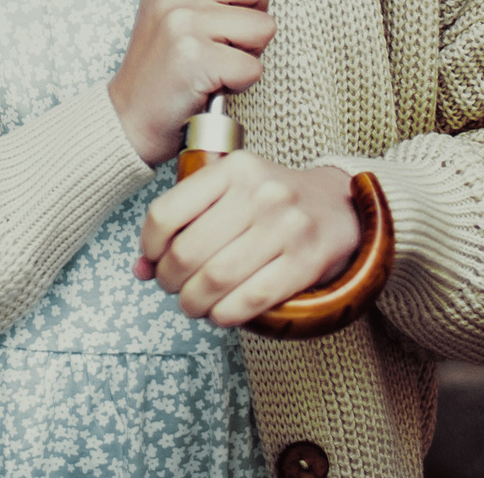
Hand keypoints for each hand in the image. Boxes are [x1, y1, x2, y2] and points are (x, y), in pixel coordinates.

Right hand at [105, 0, 289, 165]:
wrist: (129, 115)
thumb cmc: (160, 65)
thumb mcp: (172, 7)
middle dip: (258, 12)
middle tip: (229, 37)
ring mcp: (184, 21)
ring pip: (264, 25)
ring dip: (251, 51)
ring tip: (219, 61)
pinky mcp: (196, 57)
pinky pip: (253, 66)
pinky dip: (241, 82)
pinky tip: (214, 82)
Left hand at [133, 155, 359, 324]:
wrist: (340, 206)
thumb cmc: (273, 201)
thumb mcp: (230, 192)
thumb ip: (186, 222)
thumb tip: (142, 268)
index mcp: (233, 169)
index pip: (166, 213)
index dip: (150, 247)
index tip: (154, 260)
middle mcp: (259, 193)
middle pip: (187, 252)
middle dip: (170, 281)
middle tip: (174, 288)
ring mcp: (286, 226)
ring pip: (216, 279)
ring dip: (193, 303)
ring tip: (193, 304)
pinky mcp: (306, 261)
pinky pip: (251, 299)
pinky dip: (225, 314)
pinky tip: (220, 312)